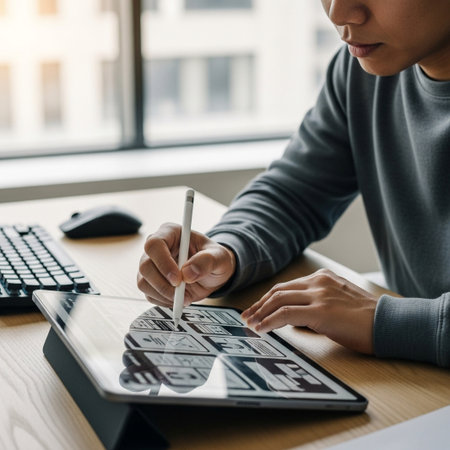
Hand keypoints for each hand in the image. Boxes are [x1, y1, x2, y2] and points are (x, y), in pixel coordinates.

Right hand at [137, 222, 235, 306]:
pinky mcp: (151, 281)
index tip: (178, 278)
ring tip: (184, 297)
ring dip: (164, 294)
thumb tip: (189, 272)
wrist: (212, 273)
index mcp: (171, 233)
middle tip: (181, 292)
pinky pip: (149, 294)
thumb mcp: (219, 257)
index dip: (163, 263)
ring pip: (143, 282)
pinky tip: (178, 299)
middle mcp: (158, 248)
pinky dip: (163, 301)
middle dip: (163, 284)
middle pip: (145, 265)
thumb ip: (207, 261)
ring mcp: (152, 265)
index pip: (155, 244)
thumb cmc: (214, 258)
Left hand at [241, 269, 377, 353]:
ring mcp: (319, 294)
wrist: (390, 323)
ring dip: (261, 312)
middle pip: (278, 291)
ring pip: (279, 299)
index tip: (257, 309)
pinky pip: (286, 313)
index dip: (268, 299)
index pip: (287, 287)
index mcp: (322, 278)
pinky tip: (262, 329)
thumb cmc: (366, 319)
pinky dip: (269, 321)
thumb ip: (317, 303)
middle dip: (259, 304)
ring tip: (250, 324)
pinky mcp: (321, 310)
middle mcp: (318, 282)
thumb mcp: (338, 302)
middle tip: (247, 317)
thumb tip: (295, 317)